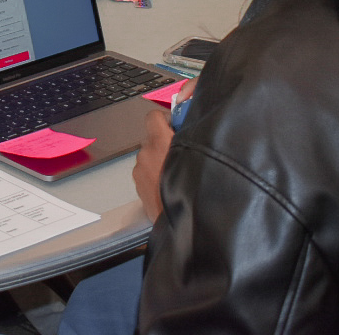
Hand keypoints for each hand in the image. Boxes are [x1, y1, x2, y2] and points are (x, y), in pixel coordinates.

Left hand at [132, 79, 193, 222]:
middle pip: (153, 139)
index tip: (176, 124)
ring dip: (161, 161)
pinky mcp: (138, 186)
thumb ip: (193, 139)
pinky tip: (171, 185)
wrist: (182, 223)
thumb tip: (194, 128)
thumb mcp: (200, 157)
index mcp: (159, 142)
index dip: (165, 119)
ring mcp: (140, 171)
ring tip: (179, 173)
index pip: (154, 116)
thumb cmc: (193, 191)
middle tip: (184, 152)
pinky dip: (156, 175)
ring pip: (150, 157)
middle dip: (166, 143)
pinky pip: (147, 173)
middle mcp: (145, 154)